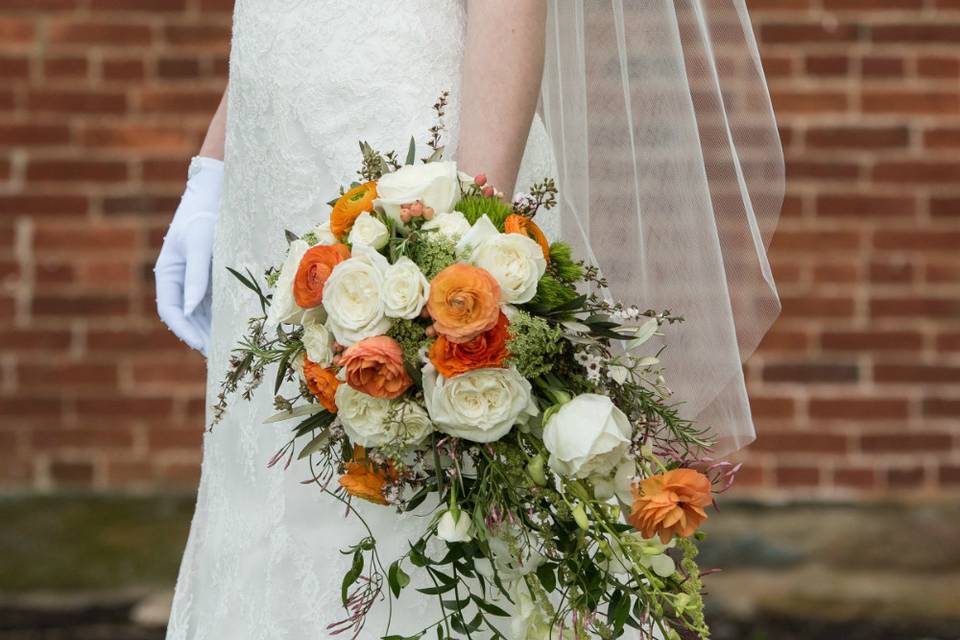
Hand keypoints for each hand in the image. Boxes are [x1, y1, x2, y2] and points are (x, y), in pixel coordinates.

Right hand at [154, 156, 224, 355]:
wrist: (218, 193)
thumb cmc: (205, 214)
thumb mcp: (200, 243)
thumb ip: (196, 275)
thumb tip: (190, 307)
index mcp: (168, 272)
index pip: (169, 310)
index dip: (183, 330)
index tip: (200, 345)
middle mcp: (180, 280)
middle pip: (186, 317)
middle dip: (200, 337)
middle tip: (220, 357)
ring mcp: (197, 279)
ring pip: (202, 313)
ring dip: (213, 331)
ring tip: (230, 349)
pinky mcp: (214, 277)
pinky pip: (217, 302)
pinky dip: (224, 316)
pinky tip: (240, 328)